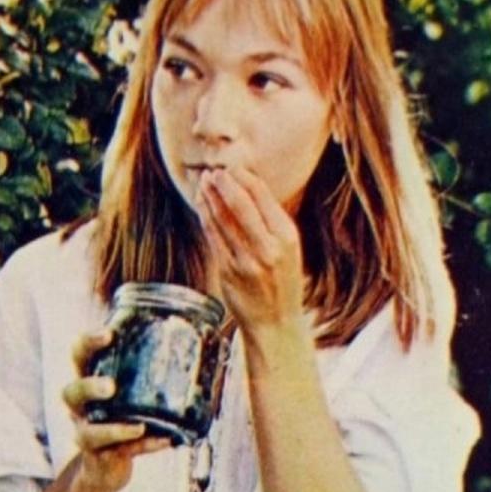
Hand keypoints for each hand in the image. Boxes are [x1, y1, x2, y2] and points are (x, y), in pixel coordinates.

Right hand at [61, 328, 171, 491]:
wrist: (105, 466)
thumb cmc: (122, 415)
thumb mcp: (129, 390)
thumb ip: (151, 369)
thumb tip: (205, 335)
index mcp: (87, 379)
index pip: (78, 354)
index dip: (88, 342)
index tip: (110, 334)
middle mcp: (80, 407)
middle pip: (71, 392)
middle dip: (89, 387)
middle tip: (111, 386)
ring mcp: (87, 434)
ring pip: (88, 432)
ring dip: (113, 429)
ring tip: (137, 426)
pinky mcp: (102, 457)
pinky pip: (122, 453)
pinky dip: (145, 446)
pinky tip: (166, 440)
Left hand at [196, 165, 305, 332]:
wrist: (276, 323)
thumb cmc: (282, 281)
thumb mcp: (288, 249)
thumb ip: (271, 222)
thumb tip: (248, 186)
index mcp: (287, 237)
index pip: (262, 198)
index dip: (244, 178)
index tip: (233, 167)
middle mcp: (268, 248)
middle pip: (240, 205)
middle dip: (224, 184)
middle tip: (214, 171)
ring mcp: (246, 261)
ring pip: (222, 220)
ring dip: (210, 197)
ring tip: (203, 181)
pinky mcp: (227, 272)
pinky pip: (212, 237)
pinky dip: (205, 217)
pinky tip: (201, 205)